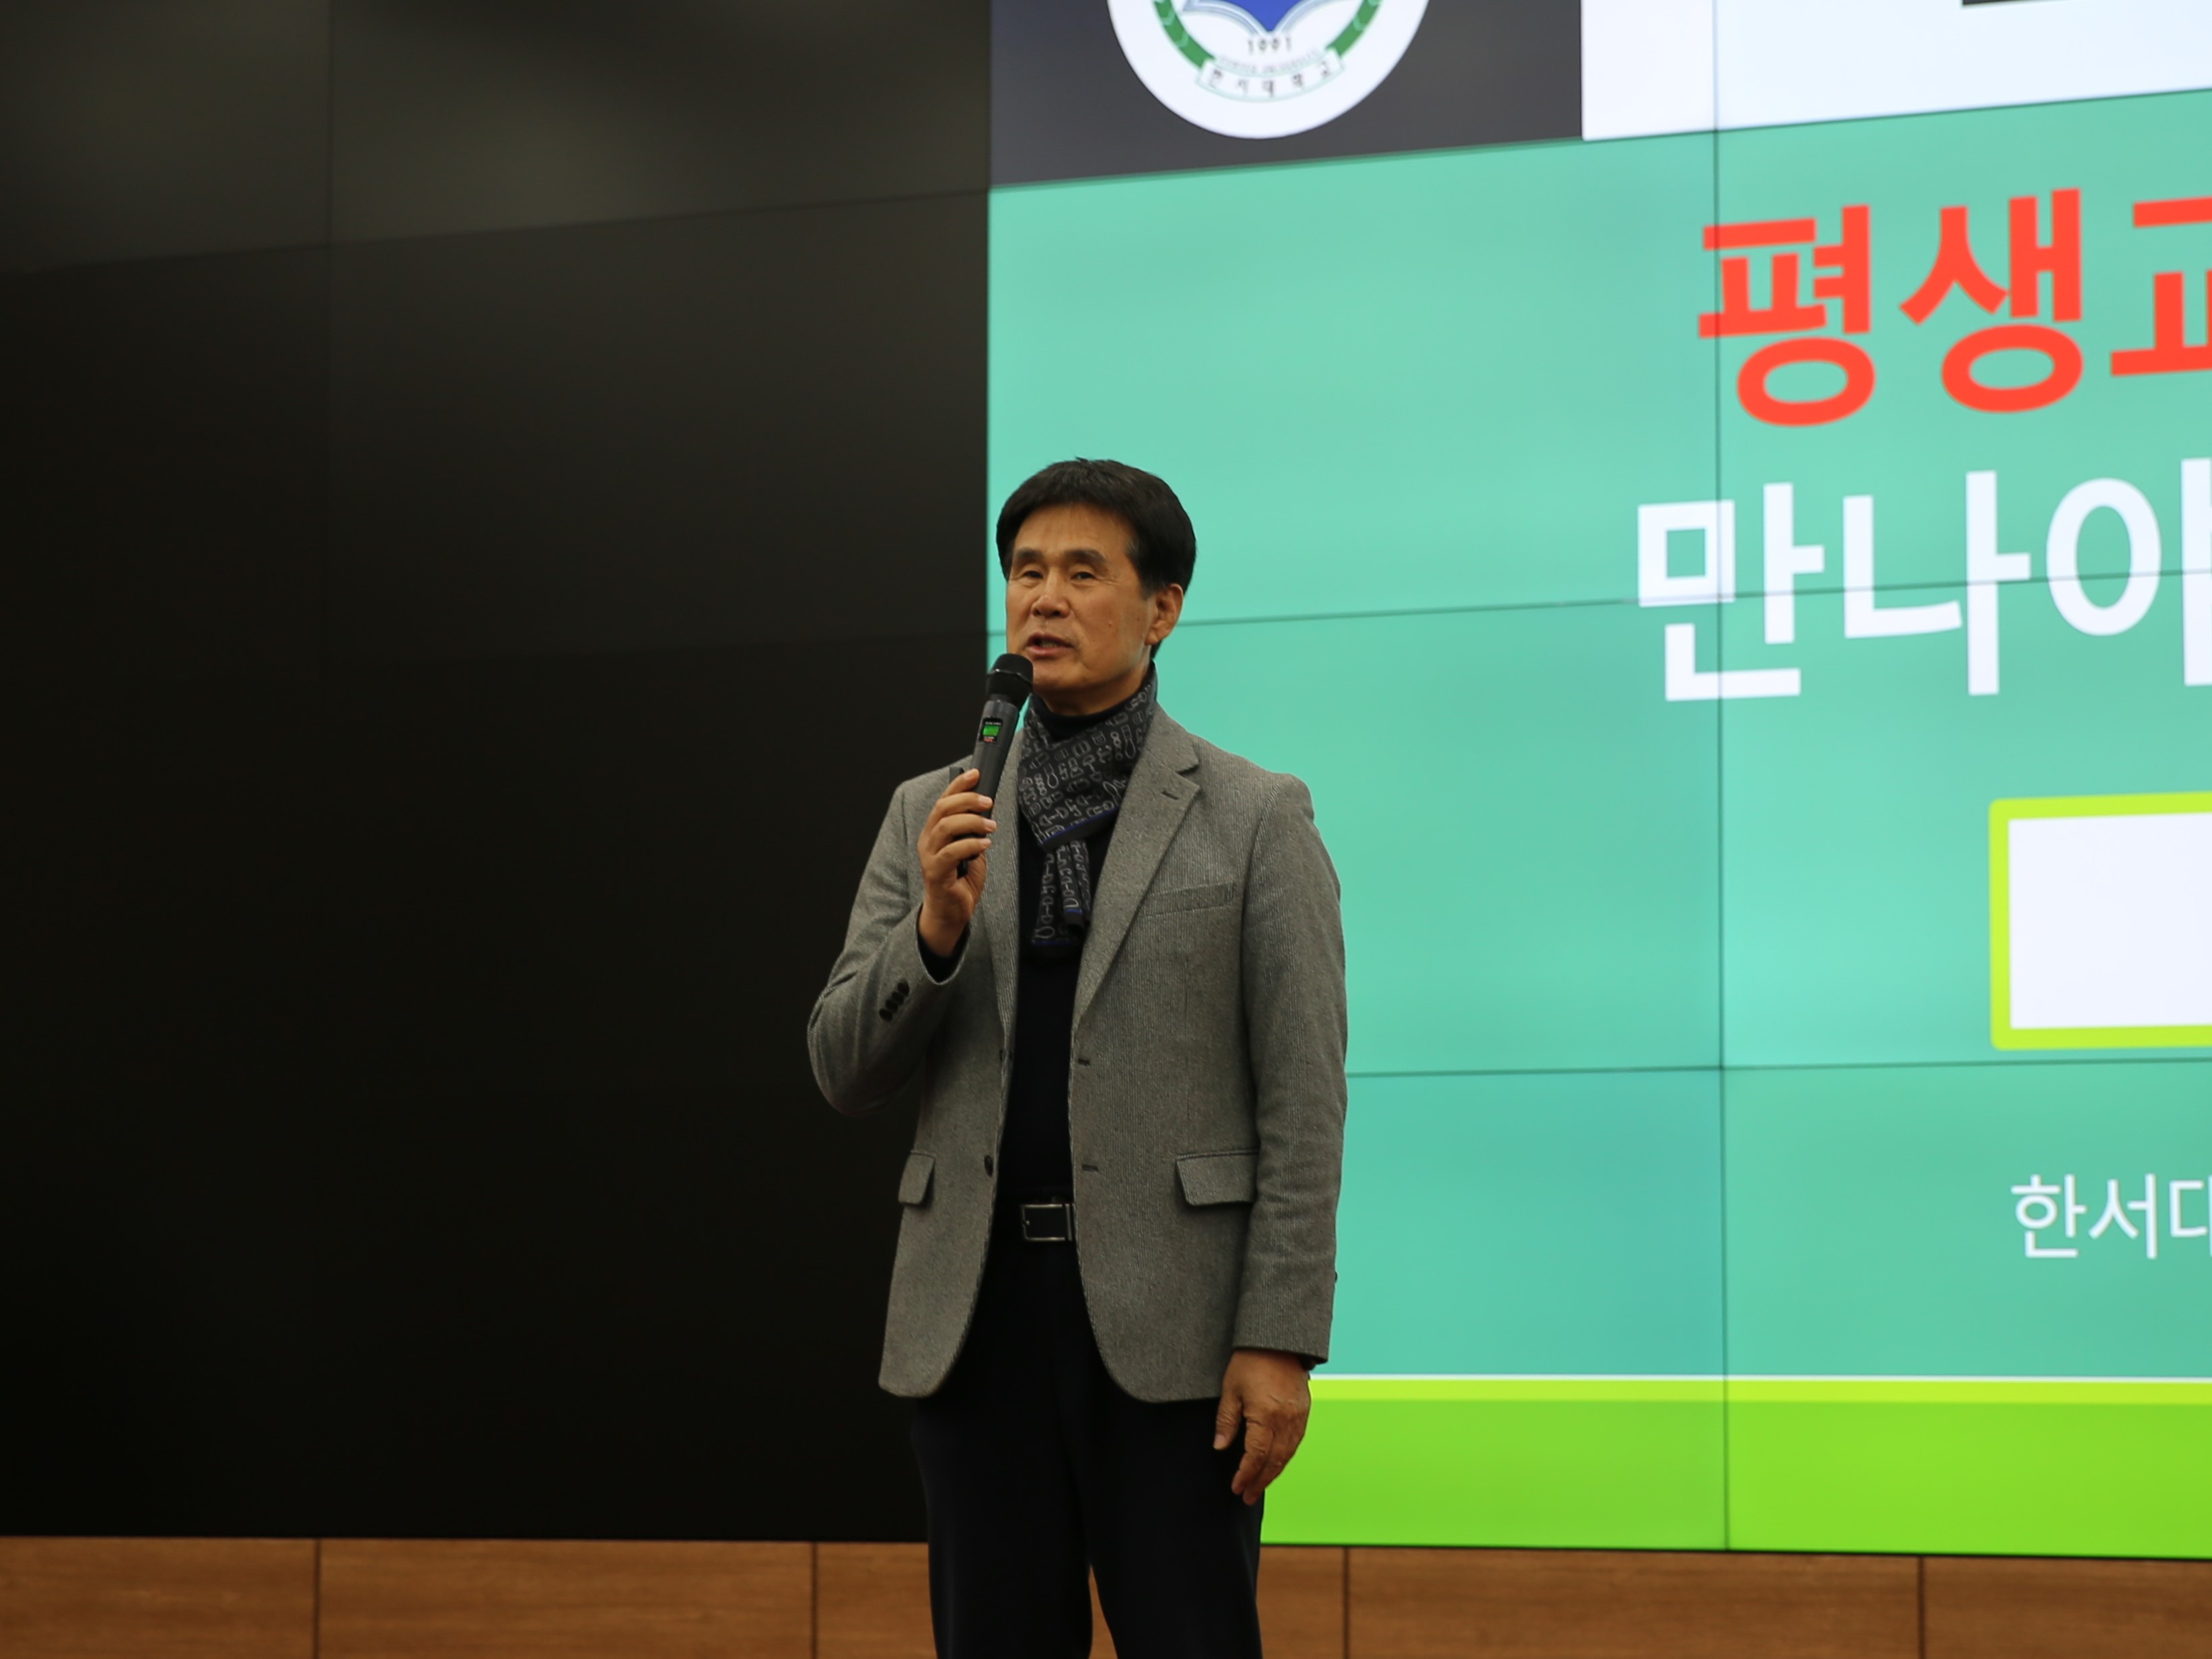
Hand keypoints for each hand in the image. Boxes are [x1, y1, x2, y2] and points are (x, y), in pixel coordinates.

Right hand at [917, 768, 995, 958]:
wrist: (951, 912)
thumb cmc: (961, 880)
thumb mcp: (971, 849)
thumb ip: (974, 830)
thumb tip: (987, 809)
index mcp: (935, 831)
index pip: (944, 800)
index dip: (959, 785)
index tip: (977, 773)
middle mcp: (928, 840)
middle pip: (943, 809)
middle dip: (967, 800)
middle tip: (989, 802)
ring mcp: (929, 856)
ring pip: (946, 826)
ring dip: (972, 822)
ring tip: (990, 827)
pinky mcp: (935, 872)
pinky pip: (952, 852)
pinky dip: (971, 844)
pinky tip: (985, 845)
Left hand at [1214, 1348, 1310, 1504]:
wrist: (1278, 1340)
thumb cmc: (1250, 1361)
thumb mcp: (1231, 1389)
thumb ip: (1227, 1421)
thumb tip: (1221, 1448)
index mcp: (1266, 1415)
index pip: (1256, 1456)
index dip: (1245, 1475)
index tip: (1236, 1488)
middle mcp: (1286, 1420)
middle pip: (1274, 1461)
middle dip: (1260, 1481)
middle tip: (1247, 1496)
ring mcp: (1298, 1416)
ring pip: (1288, 1454)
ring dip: (1274, 1472)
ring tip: (1260, 1485)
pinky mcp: (1304, 1410)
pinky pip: (1296, 1442)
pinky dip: (1285, 1457)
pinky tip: (1276, 1463)